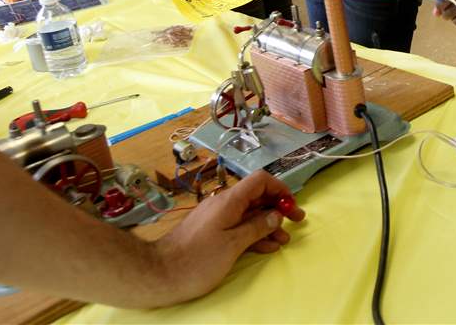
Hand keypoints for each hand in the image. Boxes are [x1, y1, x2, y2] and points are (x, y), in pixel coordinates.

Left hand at [151, 170, 304, 304]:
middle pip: (257, 198)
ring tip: (283, 240)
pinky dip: (253, 234)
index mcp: (229, 201)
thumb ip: (257, 227)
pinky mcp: (211, 232)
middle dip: (278, 208)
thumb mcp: (233, 244)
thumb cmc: (197, 258)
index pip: (260, 180)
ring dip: (268, 225)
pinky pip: (237, 227)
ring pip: (249, 215)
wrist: (158, 274)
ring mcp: (216, 218)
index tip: (292, 205)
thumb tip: (276, 215)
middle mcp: (223, 204)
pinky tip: (266, 246)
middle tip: (297, 221)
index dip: (279, 189)